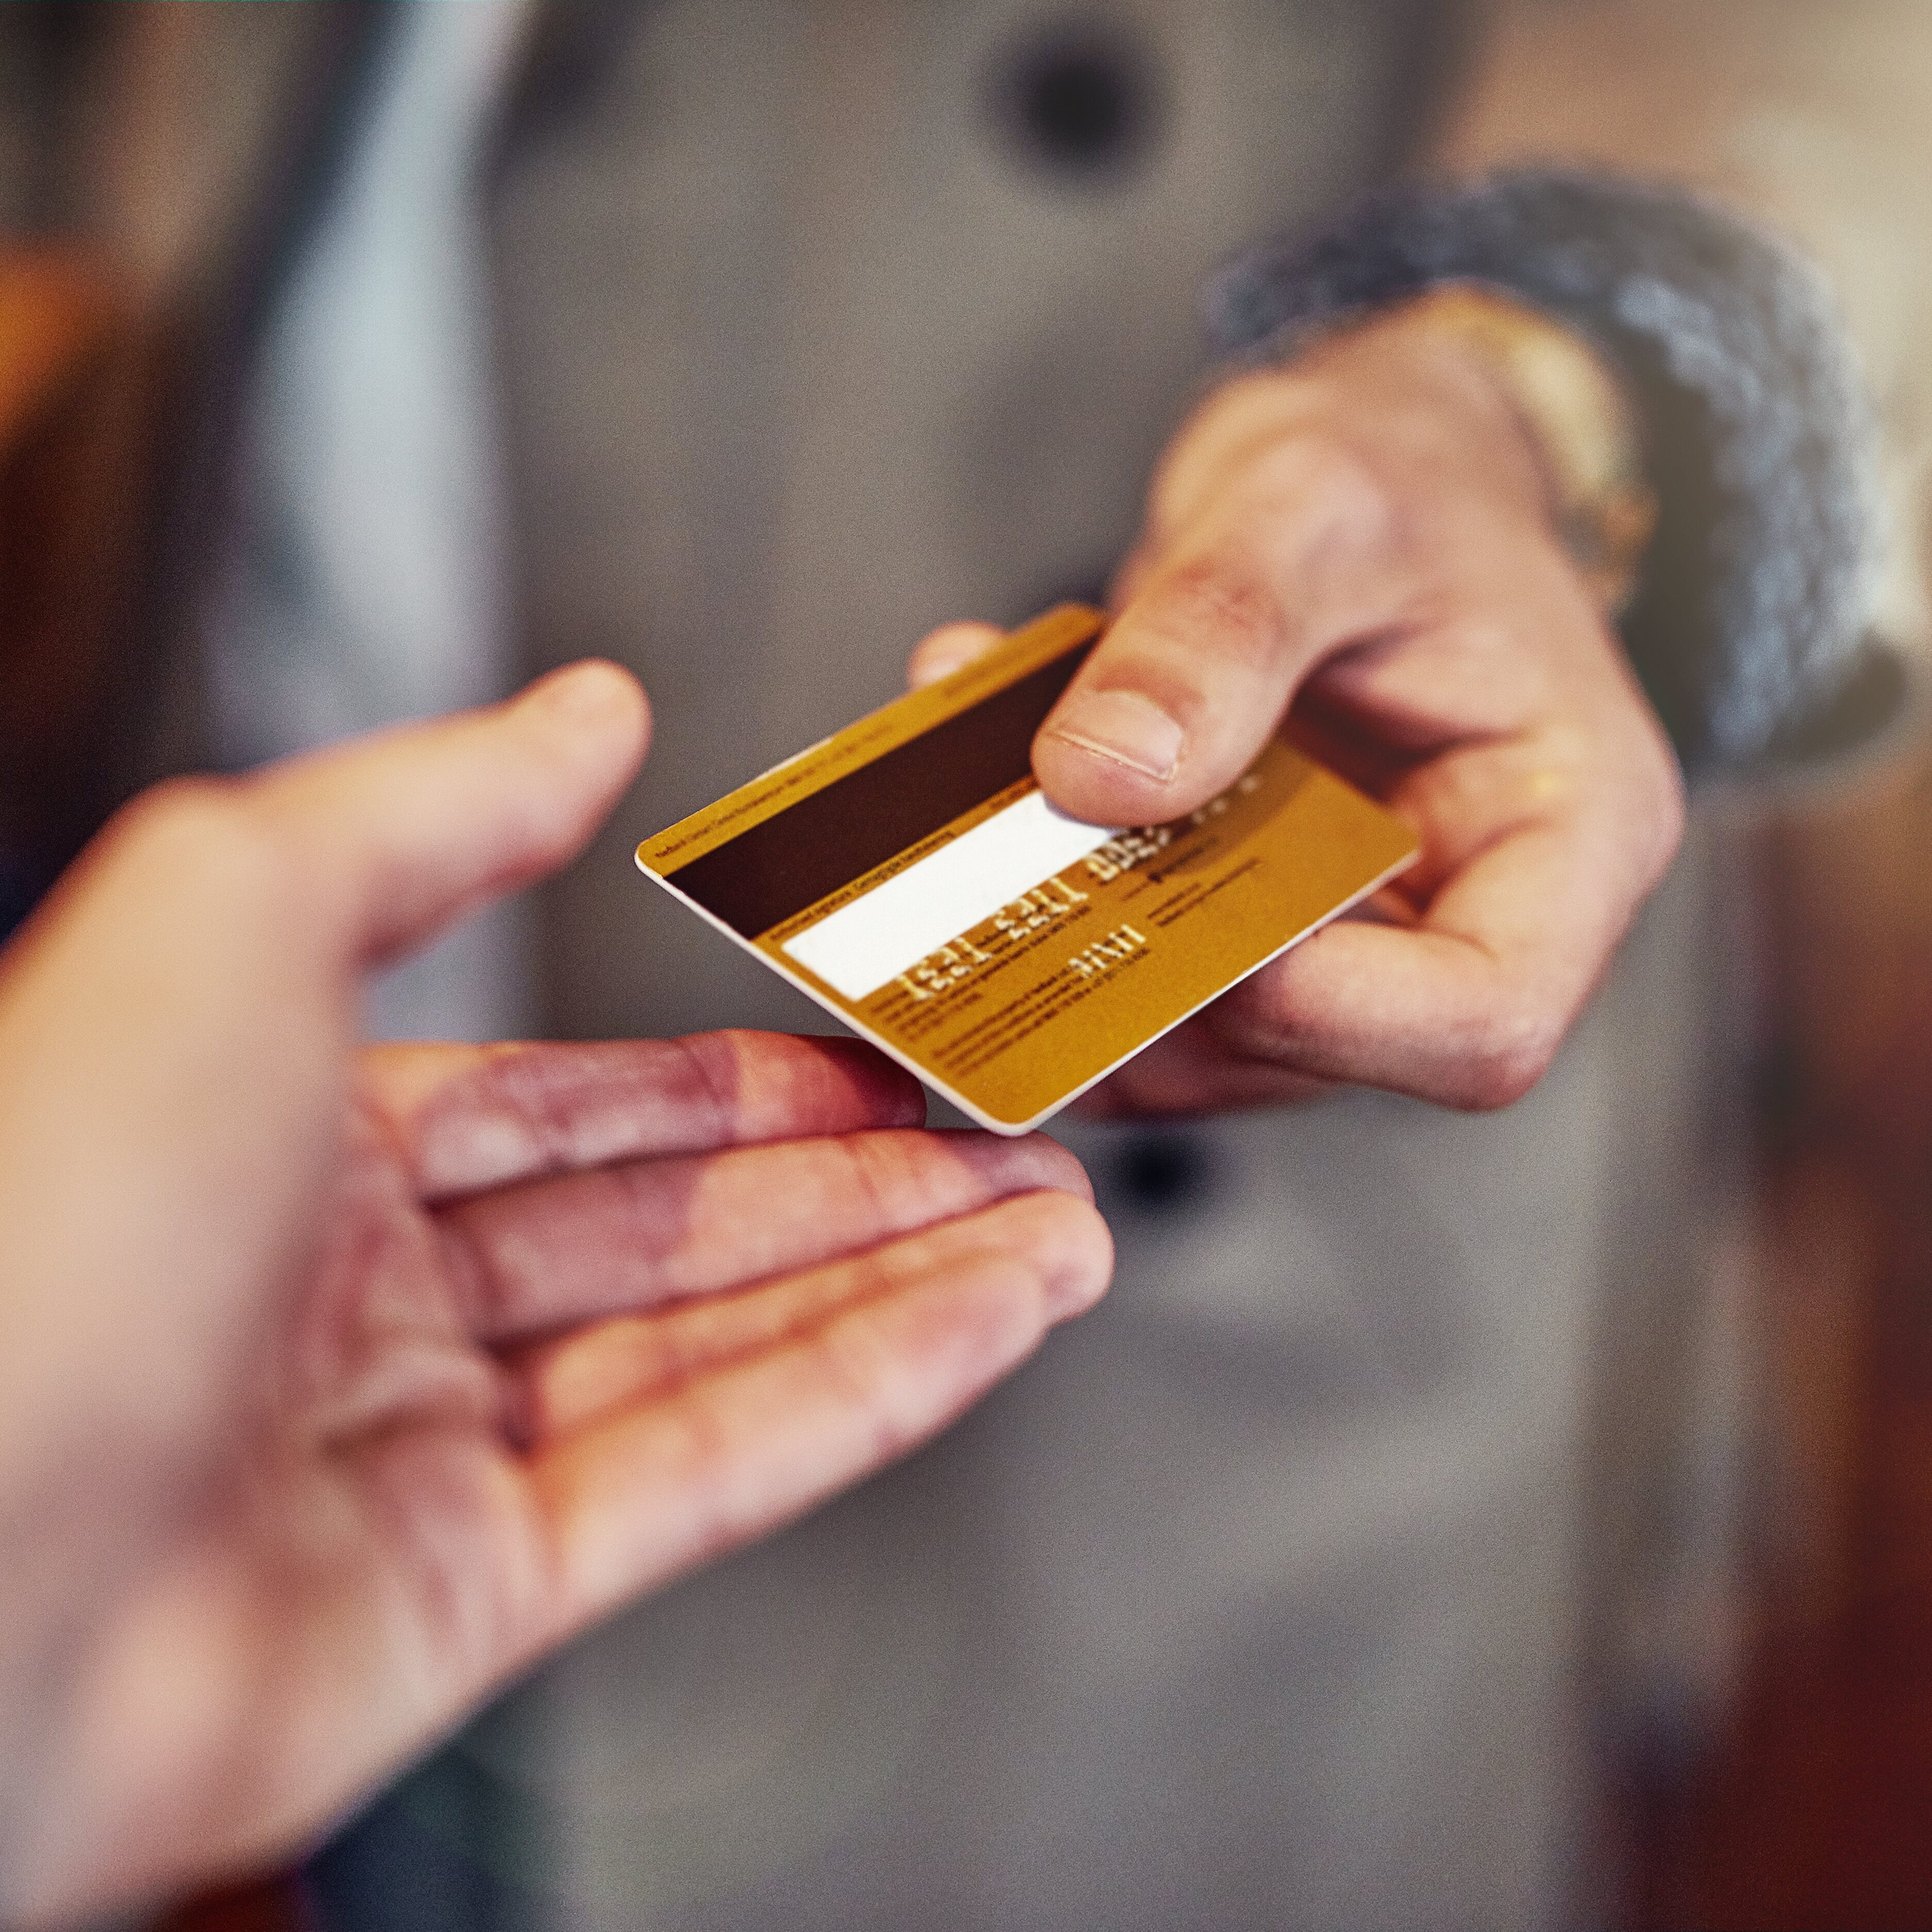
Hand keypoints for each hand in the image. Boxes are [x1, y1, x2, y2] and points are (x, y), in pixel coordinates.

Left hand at [0, 666, 1109, 1925]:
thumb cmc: (37, 1216)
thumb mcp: (237, 912)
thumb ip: (435, 806)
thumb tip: (588, 711)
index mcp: (296, 1148)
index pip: (578, 1106)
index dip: (749, 1077)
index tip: (883, 1053)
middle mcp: (361, 1307)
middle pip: (674, 1228)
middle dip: (865, 1180)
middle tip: (1014, 1138)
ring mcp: (420, 1462)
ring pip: (716, 1348)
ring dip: (903, 1281)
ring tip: (1057, 1228)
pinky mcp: (471, 1598)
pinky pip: (706, 1473)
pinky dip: (866, 1393)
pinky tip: (989, 1324)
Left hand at [911, 303, 1683, 1113]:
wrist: (1374, 462)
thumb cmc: (1402, 473)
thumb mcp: (1315, 501)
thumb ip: (1220, 633)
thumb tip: (1102, 776)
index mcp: (1566, 834)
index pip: (1483, 1021)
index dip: (1324, 1010)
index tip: (1175, 910)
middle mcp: (1474, 914)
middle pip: (1325, 1050)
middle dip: (1158, 988)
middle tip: (1015, 884)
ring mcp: (1365, 937)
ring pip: (1216, 1039)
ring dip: (1081, 959)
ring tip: (979, 826)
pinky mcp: (1267, 926)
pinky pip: (1158, 979)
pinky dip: (1063, 919)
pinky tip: (993, 810)